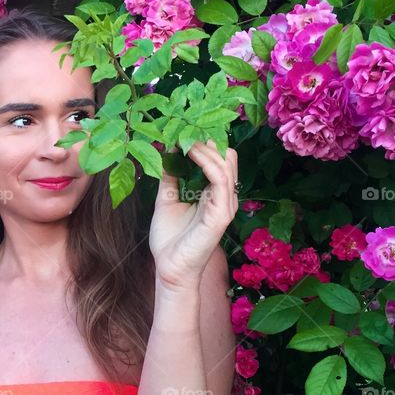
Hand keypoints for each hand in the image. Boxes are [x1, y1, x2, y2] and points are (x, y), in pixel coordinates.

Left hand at [149, 141, 237, 290]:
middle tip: (186, 126)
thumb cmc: (170, 238)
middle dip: (208, 138)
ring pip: (226, 164)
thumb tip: (168, 150)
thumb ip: (170, 177)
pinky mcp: (220, 215)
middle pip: (227, 157)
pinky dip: (206, 162)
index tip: (185, 125)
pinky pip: (219, 181)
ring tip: (185, 137)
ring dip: (204, 147)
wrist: (169, 269)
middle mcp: (224, 197)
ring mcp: (225, 205)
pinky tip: (190, 152)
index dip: (206, 140)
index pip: (220, 159)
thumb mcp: (167, 199)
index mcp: (213, 193)